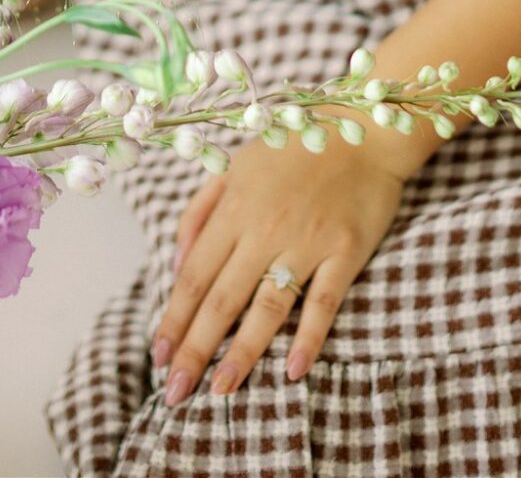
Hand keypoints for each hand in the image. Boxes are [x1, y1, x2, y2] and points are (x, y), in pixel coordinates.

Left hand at [150, 125, 405, 404]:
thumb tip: (177, 260)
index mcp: (235, 207)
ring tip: (221, 391)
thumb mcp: (236, 165)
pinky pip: (324, 301)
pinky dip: (309, 336)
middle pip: (223, 298)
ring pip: (267, 307)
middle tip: (176, 392)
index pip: (195, 275)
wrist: (362, 128)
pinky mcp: (345, 251)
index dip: (174, 318)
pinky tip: (294, 370)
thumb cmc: (293, 146)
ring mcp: (307, 240)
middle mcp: (265, 227)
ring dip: (243, 353)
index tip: (158, 356)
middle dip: (196, 348)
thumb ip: (201, 209)